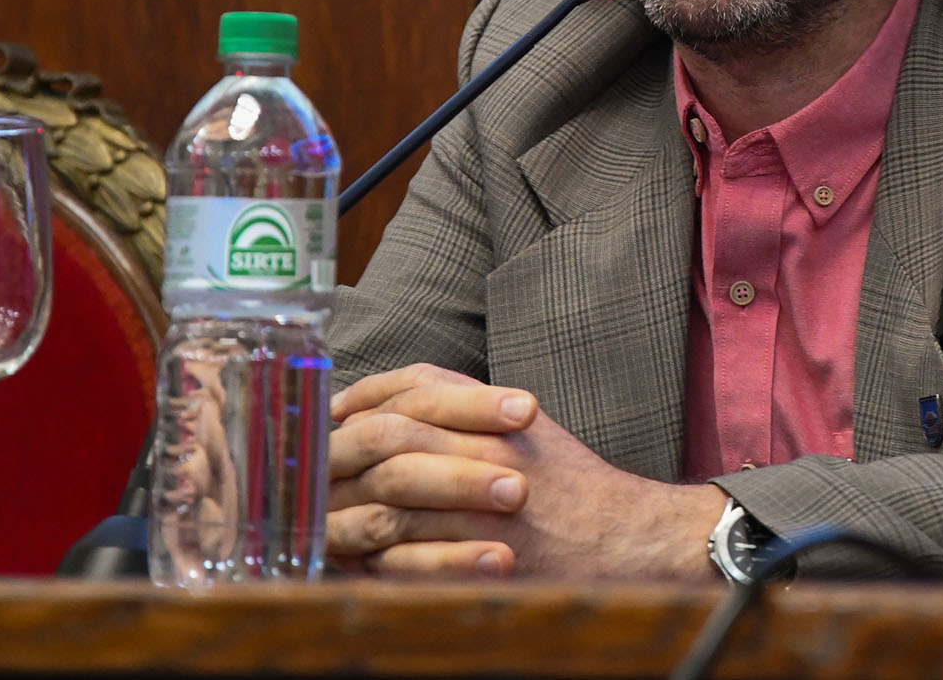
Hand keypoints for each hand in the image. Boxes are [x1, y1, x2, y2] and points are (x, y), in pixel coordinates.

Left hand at [325, 363, 723, 581]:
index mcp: (493, 414)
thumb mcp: (527, 429)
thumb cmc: (576, 487)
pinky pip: (408, 552)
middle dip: (342, 448)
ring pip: (390, 493)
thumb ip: (469, 406)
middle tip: (314, 462)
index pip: (413, 386)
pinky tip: (358, 555)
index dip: (366, 395)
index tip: (337, 409)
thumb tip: (404, 397)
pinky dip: (375, 553)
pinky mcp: (479, 555)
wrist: (627, 538)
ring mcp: (480, 502)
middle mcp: (485, 447)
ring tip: (326, 512)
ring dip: (350, 504)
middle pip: (391, 432)